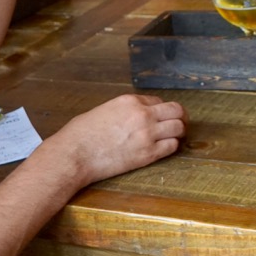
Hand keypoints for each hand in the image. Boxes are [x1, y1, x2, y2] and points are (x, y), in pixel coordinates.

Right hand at [48, 94, 186, 184]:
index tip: (160, 117)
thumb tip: (133, 116)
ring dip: (179, 132)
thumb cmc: (81, 133)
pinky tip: (165, 148)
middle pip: (176, 111)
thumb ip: (124, 111)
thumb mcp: (104, 110)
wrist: (75, 154)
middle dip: (180, 117)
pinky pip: (172, 147)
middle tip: (179, 123)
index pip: (158, 101)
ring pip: (178, 128)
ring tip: (175, 137)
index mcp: (130, 101)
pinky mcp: (147, 154)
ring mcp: (147, 134)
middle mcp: (142, 114)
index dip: (161, 110)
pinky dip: (172, 146)